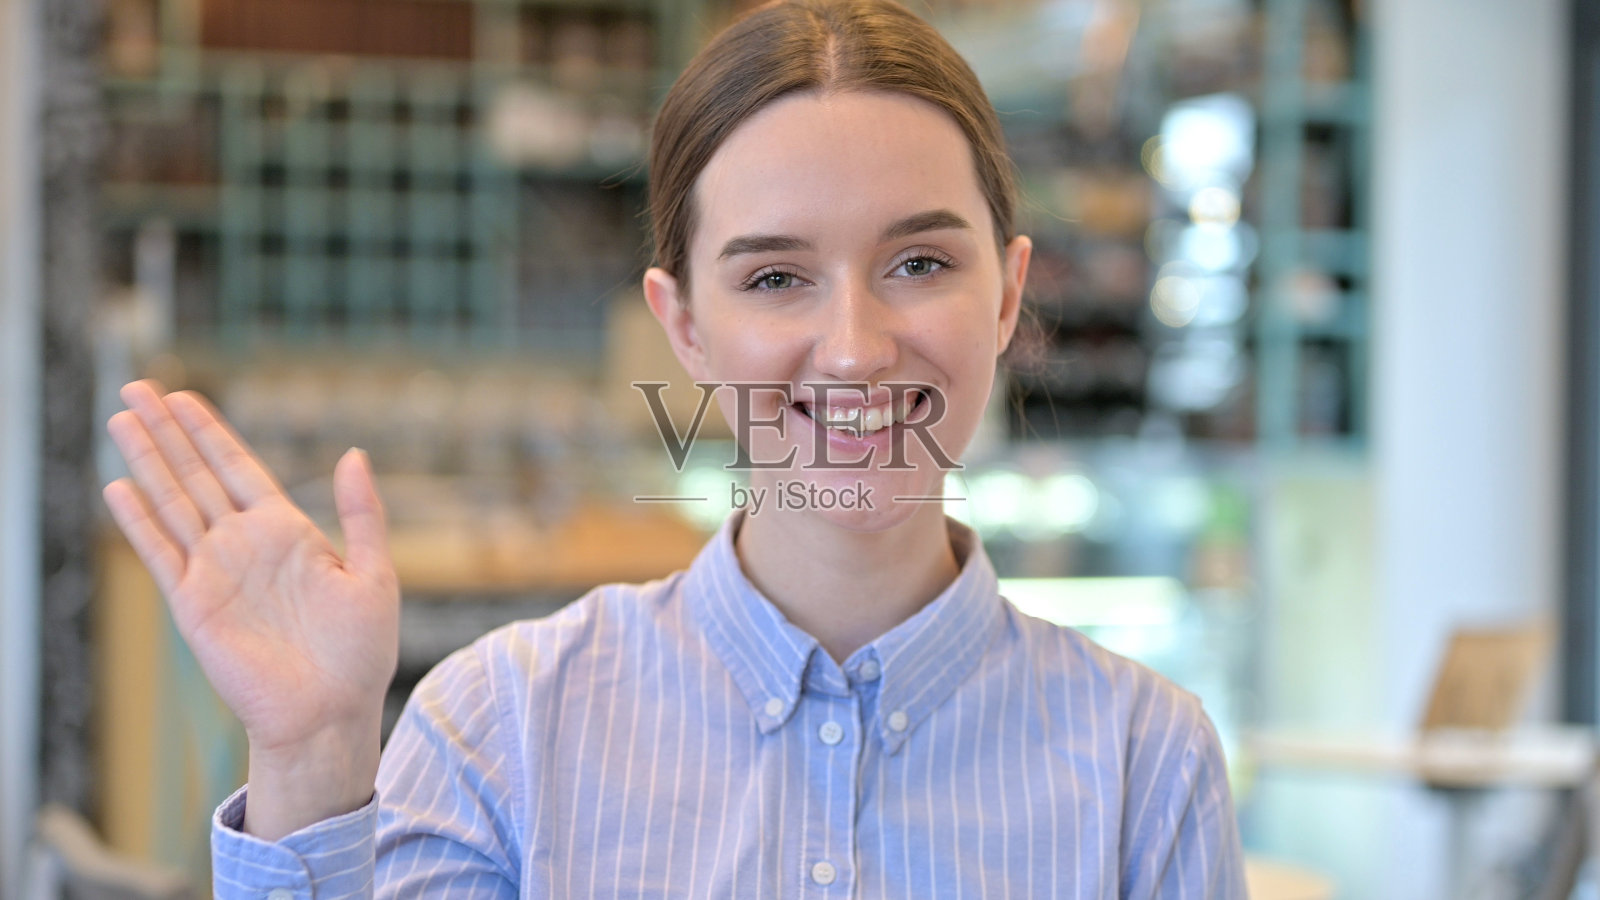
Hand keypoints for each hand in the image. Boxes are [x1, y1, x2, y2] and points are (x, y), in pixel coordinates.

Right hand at [102, 379, 399, 837]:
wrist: (331, 712)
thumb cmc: (360, 651)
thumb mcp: (374, 573)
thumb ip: (362, 513)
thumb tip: (353, 452)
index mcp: (287, 533)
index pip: (239, 468)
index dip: (211, 432)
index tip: (185, 396)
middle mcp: (244, 545)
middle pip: (197, 475)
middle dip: (168, 432)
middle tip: (138, 386)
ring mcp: (215, 572)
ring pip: (173, 504)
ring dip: (147, 462)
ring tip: (120, 419)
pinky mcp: (194, 604)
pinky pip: (162, 554)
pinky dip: (140, 522)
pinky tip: (120, 487)